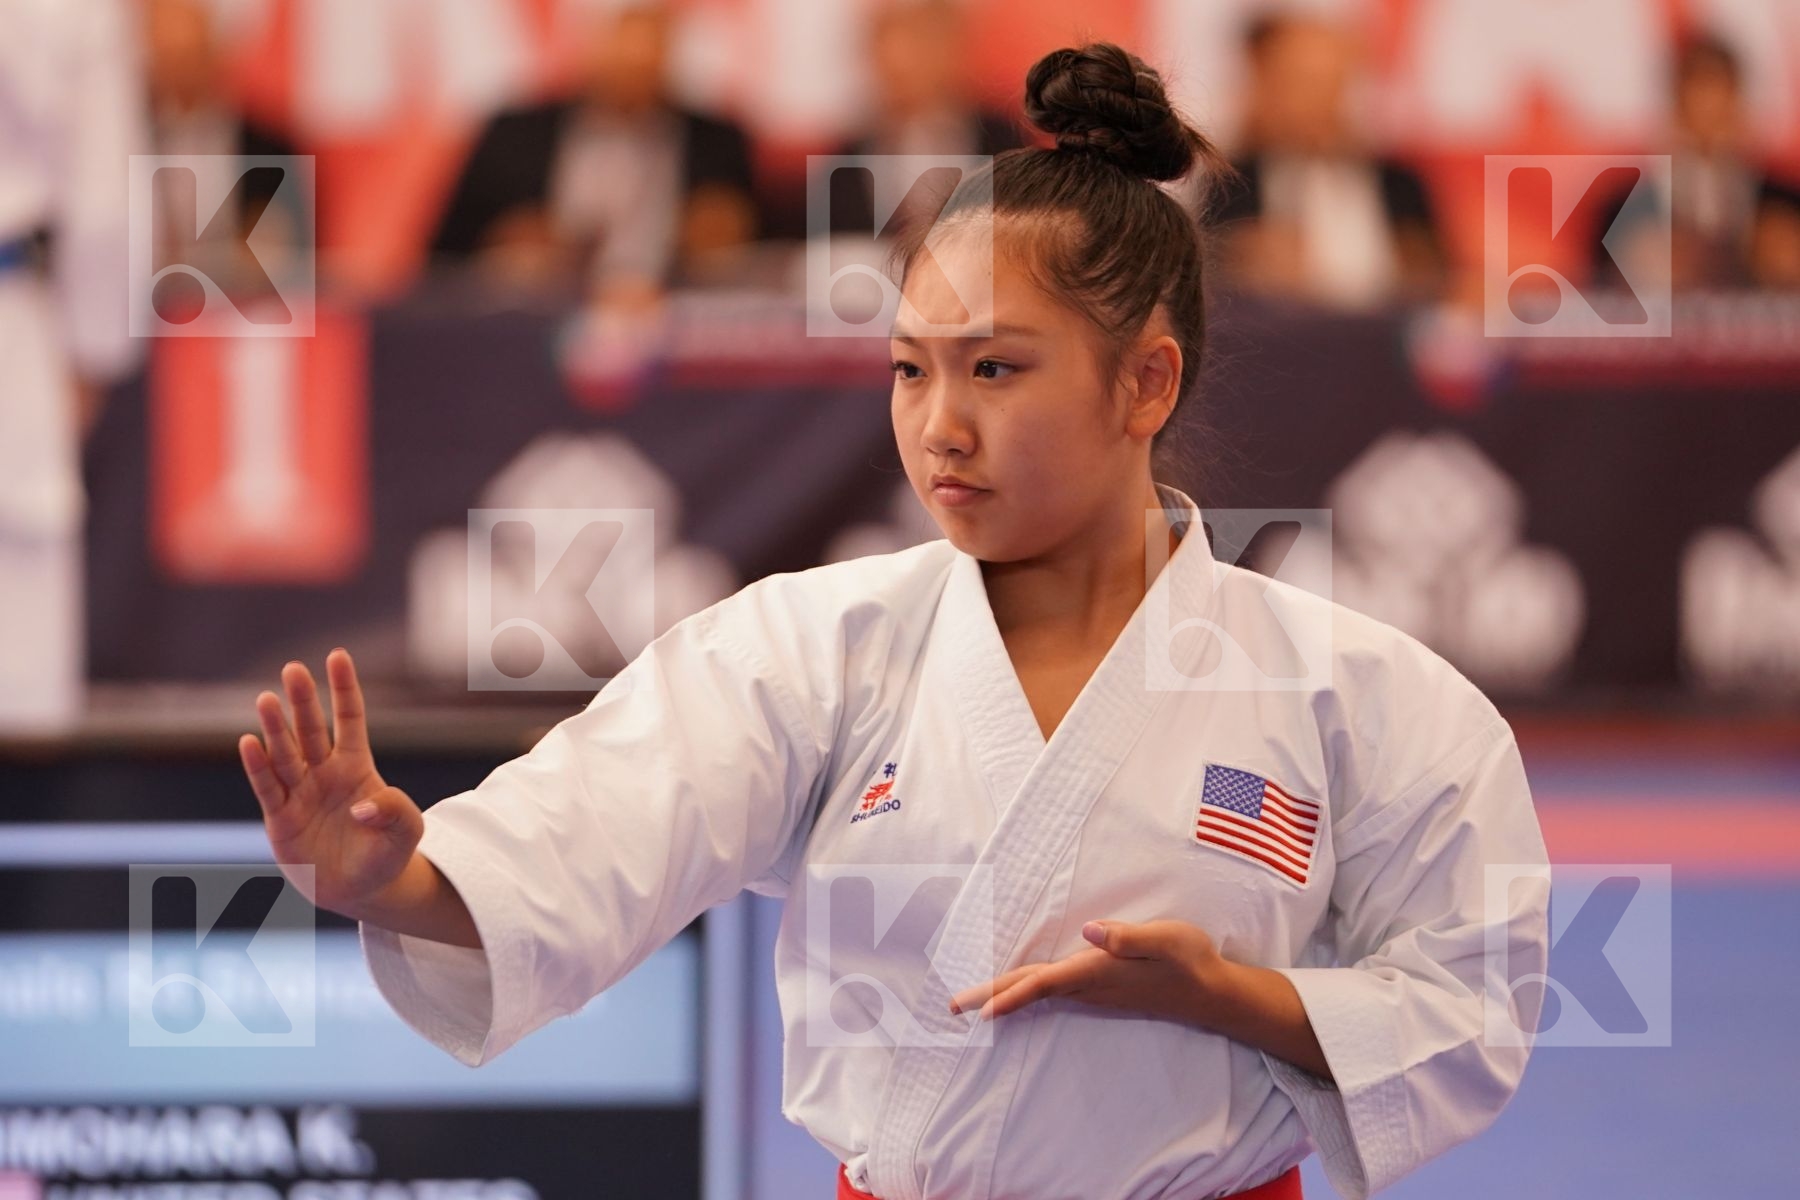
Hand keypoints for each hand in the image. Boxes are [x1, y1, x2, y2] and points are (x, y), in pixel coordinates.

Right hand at [238, 648, 422, 918]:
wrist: (362, 891)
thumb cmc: (386, 853)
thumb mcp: (407, 831)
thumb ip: (395, 812)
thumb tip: (361, 808)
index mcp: (356, 767)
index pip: (349, 718)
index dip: (344, 688)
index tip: (337, 656)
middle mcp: (324, 773)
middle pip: (311, 729)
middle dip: (302, 700)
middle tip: (293, 668)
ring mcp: (300, 794)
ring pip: (286, 754)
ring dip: (276, 728)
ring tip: (267, 699)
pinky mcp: (281, 820)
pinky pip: (268, 789)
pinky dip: (257, 767)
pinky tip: (248, 742)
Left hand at [949, 918, 1226, 1025]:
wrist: (1212, 993)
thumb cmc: (1189, 961)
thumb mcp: (1165, 939)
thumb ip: (1127, 936)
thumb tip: (1089, 931)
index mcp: (1097, 972)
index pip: (1043, 983)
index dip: (1008, 994)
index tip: (977, 1010)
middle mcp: (1090, 986)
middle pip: (1031, 990)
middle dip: (992, 997)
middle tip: (954, 1007)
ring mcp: (1095, 991)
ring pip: (1040, 992)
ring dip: (1006, 994)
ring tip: (974, 999)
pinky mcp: (1101, 988)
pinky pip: (1054, 991)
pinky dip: (1028, 990)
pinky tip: (1019, 989)